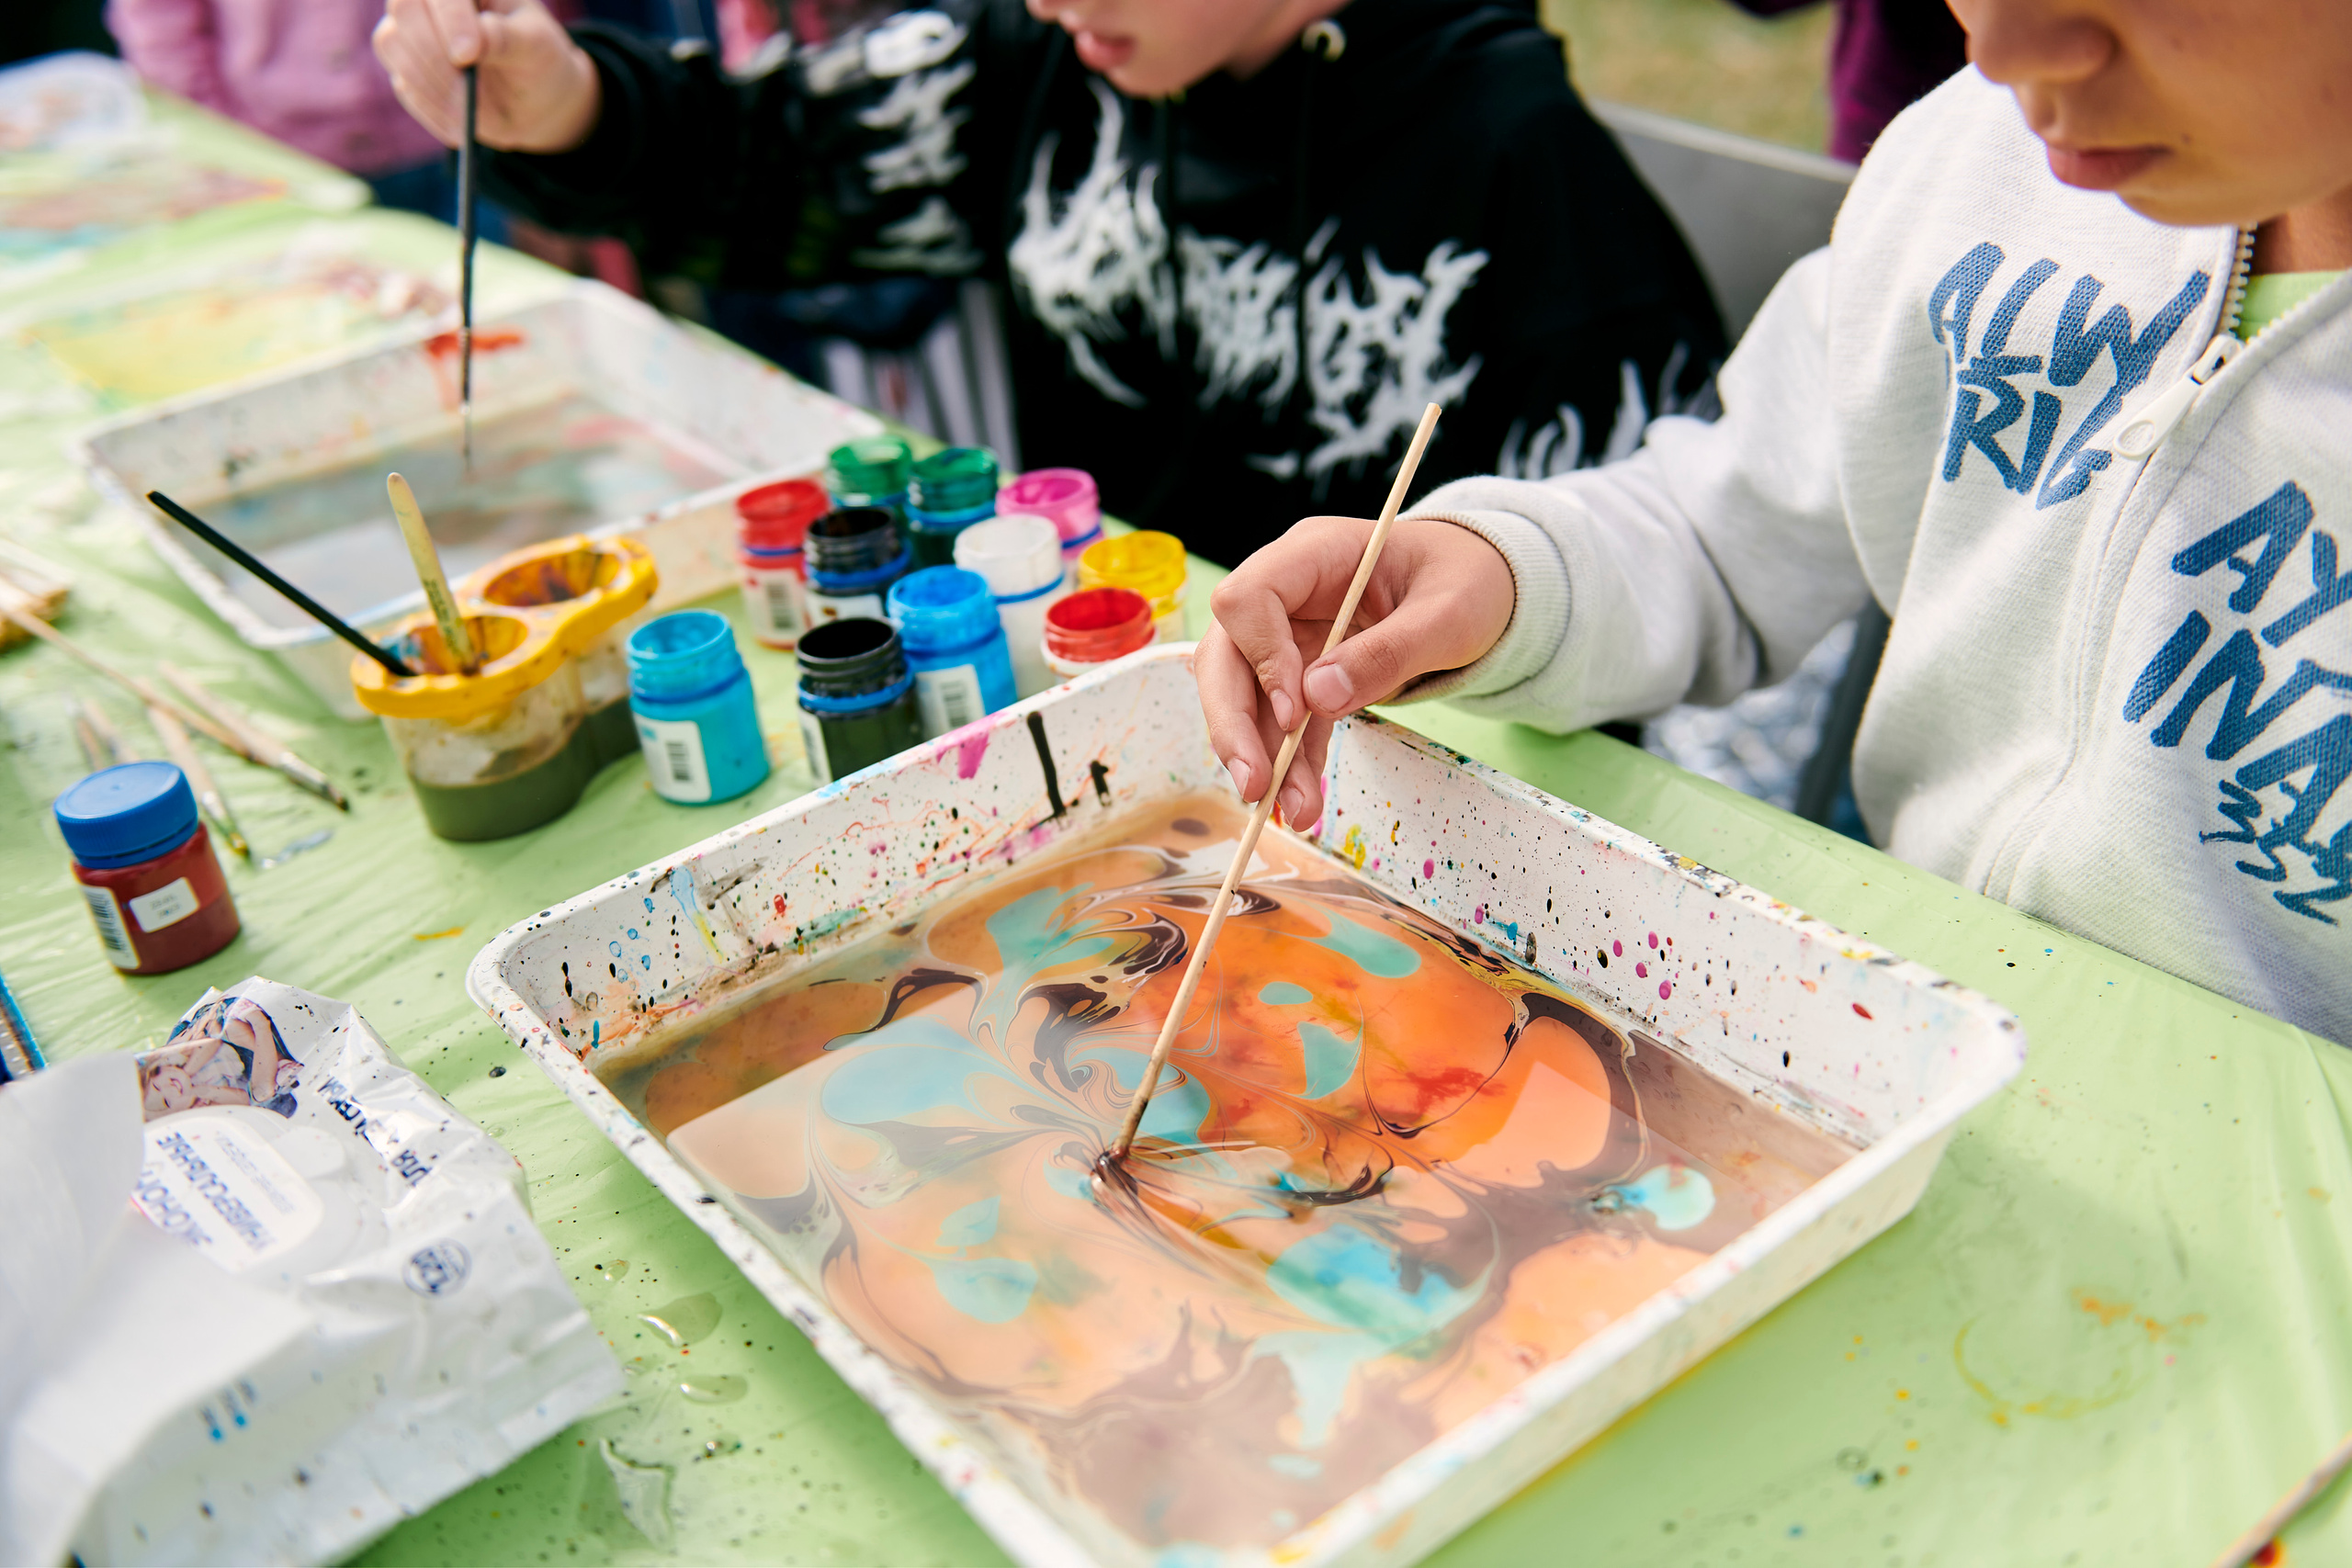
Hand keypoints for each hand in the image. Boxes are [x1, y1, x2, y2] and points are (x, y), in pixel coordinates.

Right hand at [374, 0, 602, 153]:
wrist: (532, 99)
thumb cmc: (538, 60)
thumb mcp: (537, 47)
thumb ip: (505, 38)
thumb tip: (471, 41)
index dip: (451, 19)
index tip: (467, 55)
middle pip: (404, 9)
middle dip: (434, 55)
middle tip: (467, 91)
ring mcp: (411, 28)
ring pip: (391, 43)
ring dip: (430, 84)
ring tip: (471, 111)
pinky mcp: (405, 65)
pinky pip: (403, 84)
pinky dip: (433, 108)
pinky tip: (464, 121)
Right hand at [1200, 516, 1514, 829]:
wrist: (1477, 590)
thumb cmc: (1466, 581)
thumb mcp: (1447, 613)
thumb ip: (1389, 651)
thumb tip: (1319, 698)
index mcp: (1314, 554)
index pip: (1248, 599)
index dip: (1260, 657)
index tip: (1296, 711)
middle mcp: (1286, 596)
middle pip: (1227, 656)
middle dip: (1234, 725)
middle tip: (1256, 786)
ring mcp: (1289, 638)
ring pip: (1248, 701)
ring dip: (1266, 759)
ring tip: (1297, 812)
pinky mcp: (1304, 677)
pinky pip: (1285, 725)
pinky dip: (1292, 765)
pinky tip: (1305, 803)